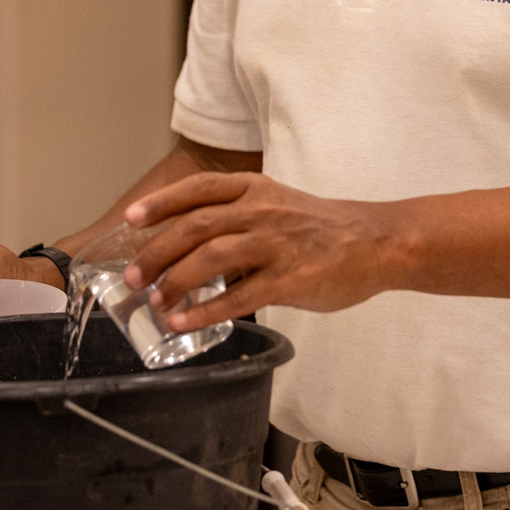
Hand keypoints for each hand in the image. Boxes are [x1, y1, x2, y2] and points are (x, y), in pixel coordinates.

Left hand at [122, 173, 406, 330]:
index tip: (133, 219)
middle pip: (196, 226)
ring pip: (211, 258)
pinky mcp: (290, 279)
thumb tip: (190, 246)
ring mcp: (276, 244)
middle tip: (133, 277)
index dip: (162, 203)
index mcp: (256, 189)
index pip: (199, 189)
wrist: (377, 241)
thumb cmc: (322, 227)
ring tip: (155, 301)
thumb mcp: (279, 204)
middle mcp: (262, 211)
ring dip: (175, 281)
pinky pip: (238, 297)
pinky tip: (183, 321)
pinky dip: (205, 310)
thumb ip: (239, 217)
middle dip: (157, 252)